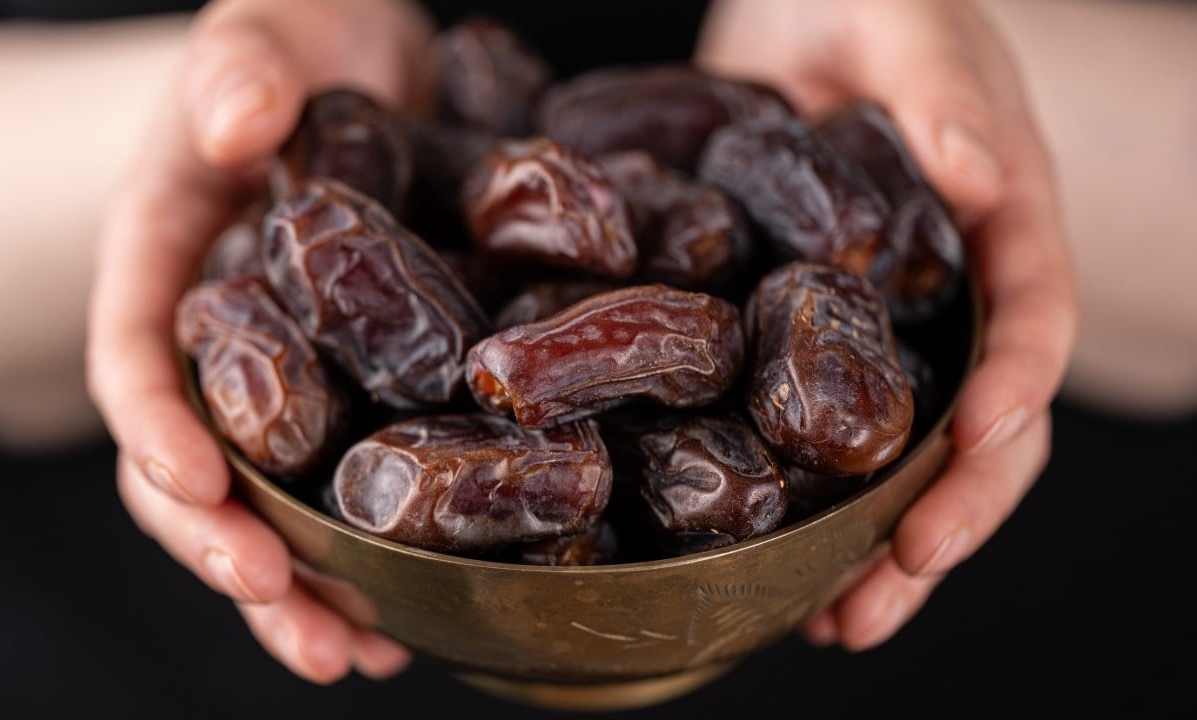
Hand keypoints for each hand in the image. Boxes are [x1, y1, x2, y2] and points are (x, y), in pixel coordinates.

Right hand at [86, 0, 433, 682]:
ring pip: (264, 500)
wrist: (367, 60)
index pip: (138, 357)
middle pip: (190, 464)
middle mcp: (218, 331)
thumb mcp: (275, 26)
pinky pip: (341, 486)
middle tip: (292, 617)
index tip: (205, 490)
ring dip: (297, 589)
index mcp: (171, 253)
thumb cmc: (310, 33)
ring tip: (351, 656)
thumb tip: (239, 123)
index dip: (158, 431)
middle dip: (229, 548)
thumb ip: (243, 63)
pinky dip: (364, 559)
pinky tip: (404, 619)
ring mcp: (284, 371)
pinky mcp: (355, 388)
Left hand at [696, 0, 1076, 649]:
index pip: (1026, 322)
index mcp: (997, 227)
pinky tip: (771, 566)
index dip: (1013, 391)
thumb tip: (978, 168)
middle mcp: (948, 296)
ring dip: (874, 548)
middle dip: (943, 518)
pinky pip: (817, 435)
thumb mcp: (908, 22)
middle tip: (885, 595)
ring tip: (833, 624)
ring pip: (900, 457)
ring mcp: (882, 330)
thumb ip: (944, 86)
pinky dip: (805, 505)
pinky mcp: (806, 340)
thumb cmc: (875, 6)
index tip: (976, 446)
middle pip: (976, 429)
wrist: (806, 16)